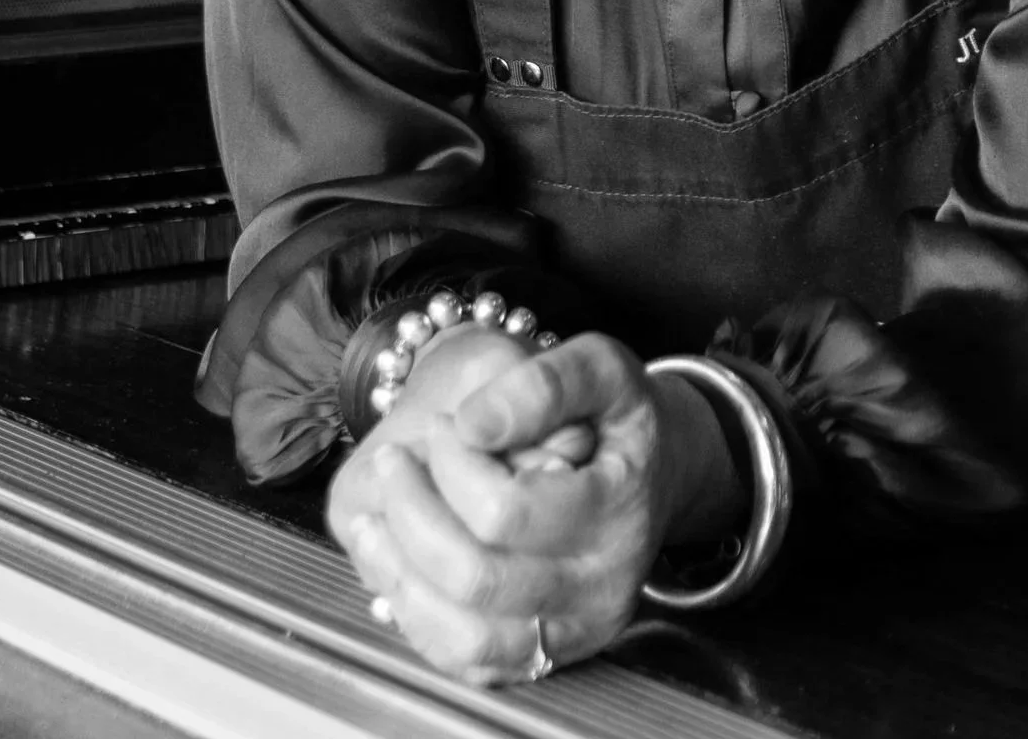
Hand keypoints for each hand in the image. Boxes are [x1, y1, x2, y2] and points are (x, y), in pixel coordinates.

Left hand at [330, 332, 736, 684]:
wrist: (654, 476)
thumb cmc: (619, 420)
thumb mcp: (603, 368)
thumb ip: (545, 382)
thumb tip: (473, 424)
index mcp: (618, 515)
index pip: (505, 511)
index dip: (452, 464)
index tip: (444, 424)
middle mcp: (600, 589)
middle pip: (476, 578)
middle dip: (411, 513)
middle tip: (393, 461)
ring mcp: (572, 632)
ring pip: (463, 634)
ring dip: (400, 574)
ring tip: (372, 519)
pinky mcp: (545, 656)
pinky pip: (465, 660)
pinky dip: (416, 615)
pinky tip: (394, 563)